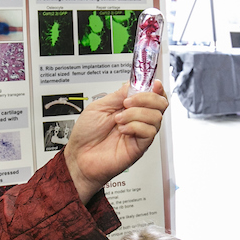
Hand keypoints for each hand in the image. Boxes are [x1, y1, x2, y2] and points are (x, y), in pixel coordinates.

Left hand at [64, 82, 167, 203]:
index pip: (152, 94)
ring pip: (156, 116)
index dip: (156, 87)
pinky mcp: (140, 146)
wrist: (79, 157)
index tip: (152, 82)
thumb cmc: (86, 134)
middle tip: (127, 103)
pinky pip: (149, 131)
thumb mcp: (99, 106)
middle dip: (146, 98)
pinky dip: (135, 126)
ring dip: (135, 113)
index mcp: (129, 107)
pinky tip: (122, 130)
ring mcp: (140, 132)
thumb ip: (118, 95)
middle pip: (161, 103)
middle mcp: (137, 119)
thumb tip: (134, 84)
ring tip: (118, 120)